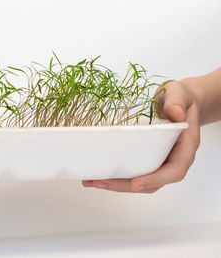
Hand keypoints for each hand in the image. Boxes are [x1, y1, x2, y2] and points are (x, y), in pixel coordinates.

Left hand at [82, 79, 200, 192]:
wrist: (178, 101)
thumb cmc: (179, 98)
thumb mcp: (179, 93)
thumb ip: (177, 101)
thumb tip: (176, 112)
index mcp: (185, 147)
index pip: (174, 171)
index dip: (155, 179)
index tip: (136, 183)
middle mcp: (173, 159)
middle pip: (152, 182)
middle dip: (125, 186)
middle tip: (101, 182)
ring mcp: (159, 161)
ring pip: (140, 180)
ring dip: (116, 184)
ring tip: (92, 181)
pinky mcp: (147, 158)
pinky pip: (133, 172)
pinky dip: (116, 175)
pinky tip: (97, 174)